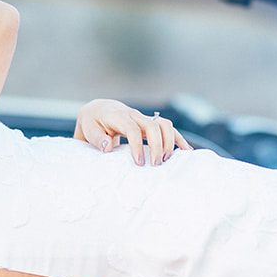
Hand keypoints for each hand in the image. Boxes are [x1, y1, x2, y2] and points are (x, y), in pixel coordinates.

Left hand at [74, 98, 189, 164]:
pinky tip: (186, 151)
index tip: (139, 163)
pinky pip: (168, 128)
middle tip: (155, 165)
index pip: (133, 129)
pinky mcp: (151, 123)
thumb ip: (98, 139)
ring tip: (166, 161)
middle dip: (157, 146)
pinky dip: (178, 139)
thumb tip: (108, 147)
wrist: (99, 111)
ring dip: (169, 142)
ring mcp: (144, 118)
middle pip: (153, 126)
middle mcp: (134, 115)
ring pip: (164, 124)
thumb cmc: (94, 124)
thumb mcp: (90, 130)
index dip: (137, 146)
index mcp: (119, 116)